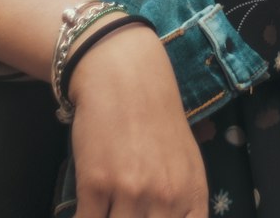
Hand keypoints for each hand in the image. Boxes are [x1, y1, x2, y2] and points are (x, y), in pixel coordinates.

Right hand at [68, 23, 208, 216]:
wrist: (123, 75)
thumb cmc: (155, 116)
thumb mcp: (184, 159)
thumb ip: (180, 200)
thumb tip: (169, 217)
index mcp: (192, 193)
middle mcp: (166, 196)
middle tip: (125, 209)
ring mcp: (131, 192)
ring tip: (108, 205)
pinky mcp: (95, 185)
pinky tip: (87, 208)